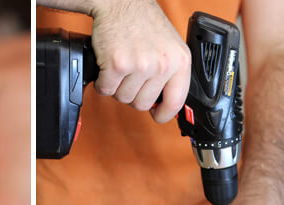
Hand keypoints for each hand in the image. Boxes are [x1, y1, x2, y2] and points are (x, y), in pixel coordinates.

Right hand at [89, 0, 190, 120]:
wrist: (120, 3)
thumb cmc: (142, 23)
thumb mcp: (169, 47)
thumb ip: (171, 74)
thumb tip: (165, 103)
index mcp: (180, 61)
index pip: (176, 101)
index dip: (164, 114)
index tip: (158, 115)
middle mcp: (162, 64)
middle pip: (143, 104)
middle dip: (133, 94)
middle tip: (131, 77)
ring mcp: (141, 65)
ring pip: (123, 98)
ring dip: (117, 87)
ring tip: (121, 67)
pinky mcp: (118, 64)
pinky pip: (106, 89)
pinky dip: (103, 81)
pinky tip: (109, 65)